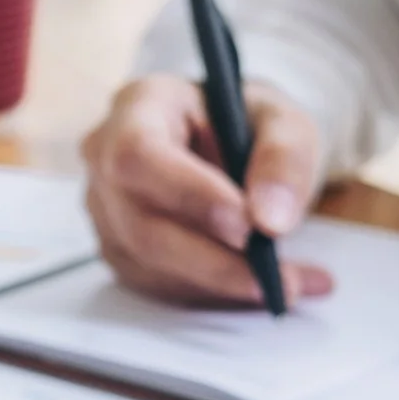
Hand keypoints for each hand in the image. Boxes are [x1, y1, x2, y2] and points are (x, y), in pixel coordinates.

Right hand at [81, 73, 333, 305]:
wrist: (229, 142)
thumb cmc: (248, 123)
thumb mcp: (283, 121)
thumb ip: (284, 159)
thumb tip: (271, 221)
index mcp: (140, 105)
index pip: (141, 155)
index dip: (190, 195)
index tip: (248, 226)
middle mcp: (105, 158)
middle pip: (142, 225)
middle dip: (214, 260)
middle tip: (279, 279)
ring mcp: (106, 210)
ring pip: (151, 265)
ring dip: (223, 284)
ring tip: (292, 284)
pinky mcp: (120, 250)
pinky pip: (161, 286)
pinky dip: (217, 294)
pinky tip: (264, 286)